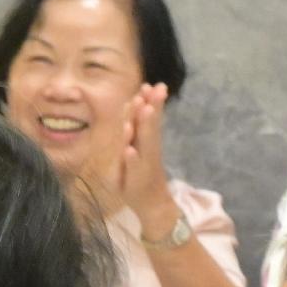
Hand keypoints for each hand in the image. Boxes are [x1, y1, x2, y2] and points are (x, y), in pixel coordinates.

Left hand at [112, 83, 181, 235]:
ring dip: (145, 126)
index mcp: (147, 141)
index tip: (151, 84)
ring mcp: (143, 163)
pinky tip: (130, 150)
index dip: (150, 102)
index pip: (148, 118)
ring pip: (144, 142)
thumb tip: (133, 103)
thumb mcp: (138, 148)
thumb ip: (137, 127)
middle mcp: (148, 149)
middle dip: (152, 107)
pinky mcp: (136, 178)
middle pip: (150, 125)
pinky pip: (134, 166)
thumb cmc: (142, 174)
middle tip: (156, 89)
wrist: (152, 203)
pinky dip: (132, 158)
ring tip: (145, 109)